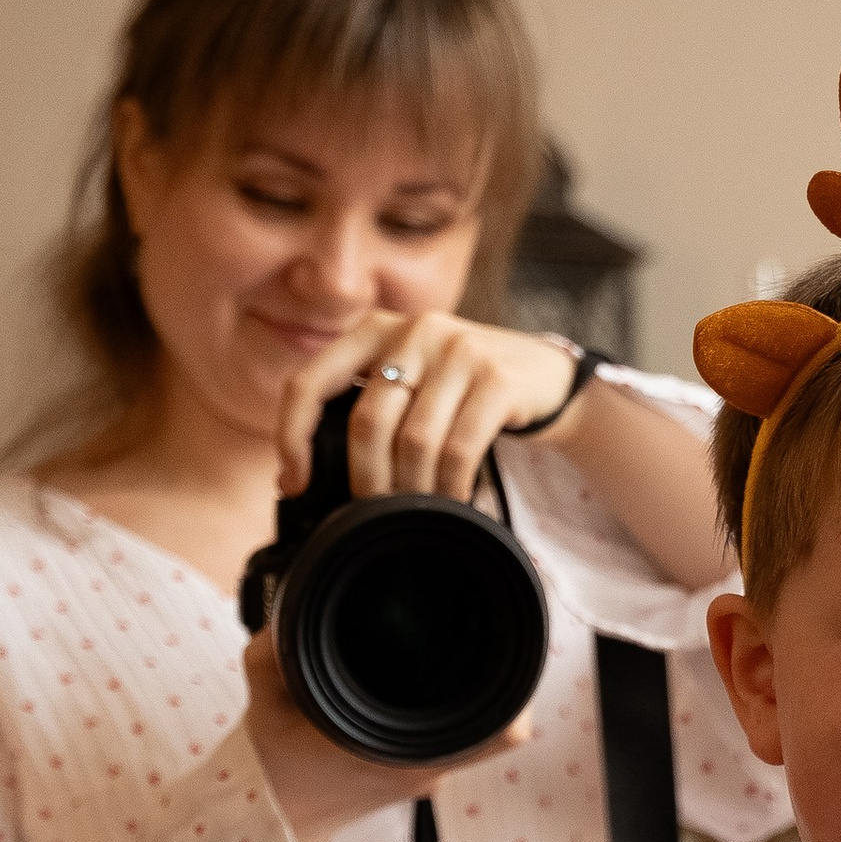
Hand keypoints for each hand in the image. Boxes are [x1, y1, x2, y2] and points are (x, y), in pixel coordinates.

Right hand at [242, 625, 529, 841]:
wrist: (275, 823)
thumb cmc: (274, 774)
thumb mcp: (263, 708)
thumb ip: (269, 658)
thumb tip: (282, 619)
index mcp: (403, 756)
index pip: (500, 733)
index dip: (519, 693)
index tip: (512, 650)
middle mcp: (426, 767)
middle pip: (502, 723)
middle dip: (501, 673)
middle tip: (493, 629)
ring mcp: (426, 771)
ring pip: (481, 728)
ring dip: (479, 689)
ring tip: (465, 643)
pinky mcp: (417, 769)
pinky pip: (455, 733)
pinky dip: (454, 702)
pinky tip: (436, 672)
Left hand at [274, 309, 580, 507]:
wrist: (546, 376)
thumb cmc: (462, 388)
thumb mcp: (409, 377)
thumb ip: (366, 403)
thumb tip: (301, 474)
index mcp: (373, 329)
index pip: (309, 383)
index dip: (293, 439)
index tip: (295, 484)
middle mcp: (413, 330)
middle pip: (367, 422)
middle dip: (366, 479)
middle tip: (372, 512)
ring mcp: (459, 350)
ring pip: (415, 441)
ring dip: (413, 490)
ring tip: (416, 512)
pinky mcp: (498, 378)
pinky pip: (460, 449)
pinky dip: (451, 487)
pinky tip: (453, 501)